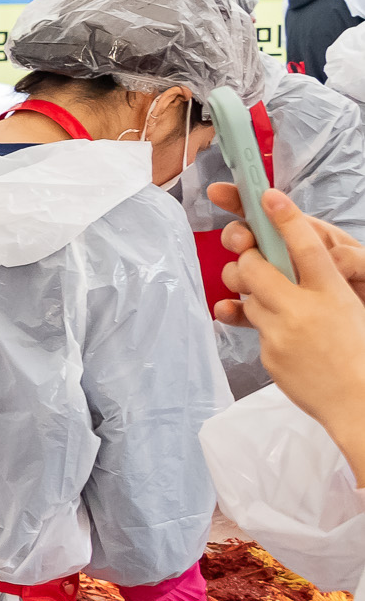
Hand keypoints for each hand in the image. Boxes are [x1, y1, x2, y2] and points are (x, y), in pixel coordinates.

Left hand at [210, 186, 364, 473]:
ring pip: (248, 295)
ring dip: (254, 291)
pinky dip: (262, 321)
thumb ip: (324, 284)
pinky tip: (283, 331)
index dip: (286, 218)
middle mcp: (304, 309)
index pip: (306, 246)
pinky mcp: (268, 352)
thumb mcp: (351, 308)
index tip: (268, 196)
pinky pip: (253, 325)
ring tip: (275, 299)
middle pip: (257, 265)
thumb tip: (294, 261)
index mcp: (334, 293)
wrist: (359, 404)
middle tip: (254, 255)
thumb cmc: (360, 353)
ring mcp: (281, 333)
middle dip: (249, 256)